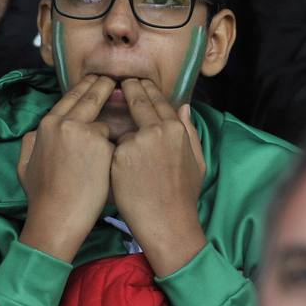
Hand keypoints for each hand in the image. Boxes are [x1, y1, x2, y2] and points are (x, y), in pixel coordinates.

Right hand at [16, 74, 116, 263]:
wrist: (56, 217)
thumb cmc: (41, 197)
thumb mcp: (24, 165)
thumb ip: (29, 144)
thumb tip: (34, 133)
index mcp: (47, 124)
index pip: (71, 96)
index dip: (86, 87)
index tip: (96, 81)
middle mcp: (65, 123)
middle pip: (91, 96)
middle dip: (105, 86)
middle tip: (116, 80)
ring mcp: (85, 133)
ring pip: (104, 123)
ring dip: (111, 129)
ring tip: (122, 125)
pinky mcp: (102, 146)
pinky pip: (114, 143)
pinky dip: (117, 150)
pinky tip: (122, 158)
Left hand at [110, 79, 206, 276]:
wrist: (167, 223)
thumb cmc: (183, 196)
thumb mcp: (197, 162)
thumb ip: (190, 131)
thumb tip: (184, 107)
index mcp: (176, 129)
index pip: (157, 99)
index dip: (144, 88)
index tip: (135, 82)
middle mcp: (156, 131)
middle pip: (137, 101)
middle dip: (126, 89)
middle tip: (117, 83)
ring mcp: (135, 143)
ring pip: (122, 126)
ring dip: (116, 125)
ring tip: (108, 122)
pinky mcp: (118, 157)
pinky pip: (112, 146)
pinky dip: (111, 150)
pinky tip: (110, 158)